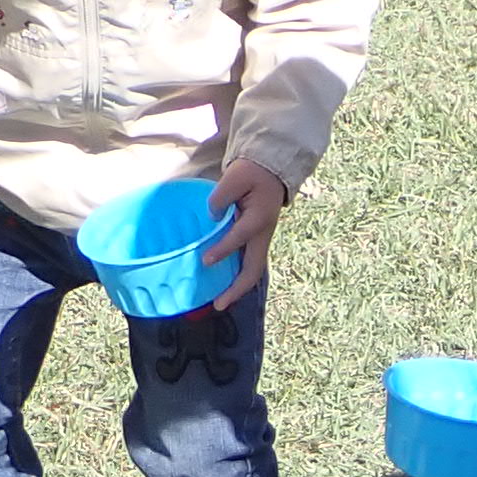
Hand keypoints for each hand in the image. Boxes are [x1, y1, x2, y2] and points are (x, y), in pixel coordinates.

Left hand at [205, 158, 289, 310]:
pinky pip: (248, 263)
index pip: (239, 237)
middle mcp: (262, 234)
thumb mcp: (236, 177)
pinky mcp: (256, 240)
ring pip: (252, 270)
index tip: (204, 261)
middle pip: (253, 269)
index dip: (222, 250)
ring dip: (237, 287)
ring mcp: (261, 239)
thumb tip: (212, 215)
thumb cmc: (252, 173)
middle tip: (219, 305)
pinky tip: (224, 284)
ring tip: (220, 302)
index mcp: (259, 218)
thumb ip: (222, 196)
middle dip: (237, 289)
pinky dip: (238, 276)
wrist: (271, 171)